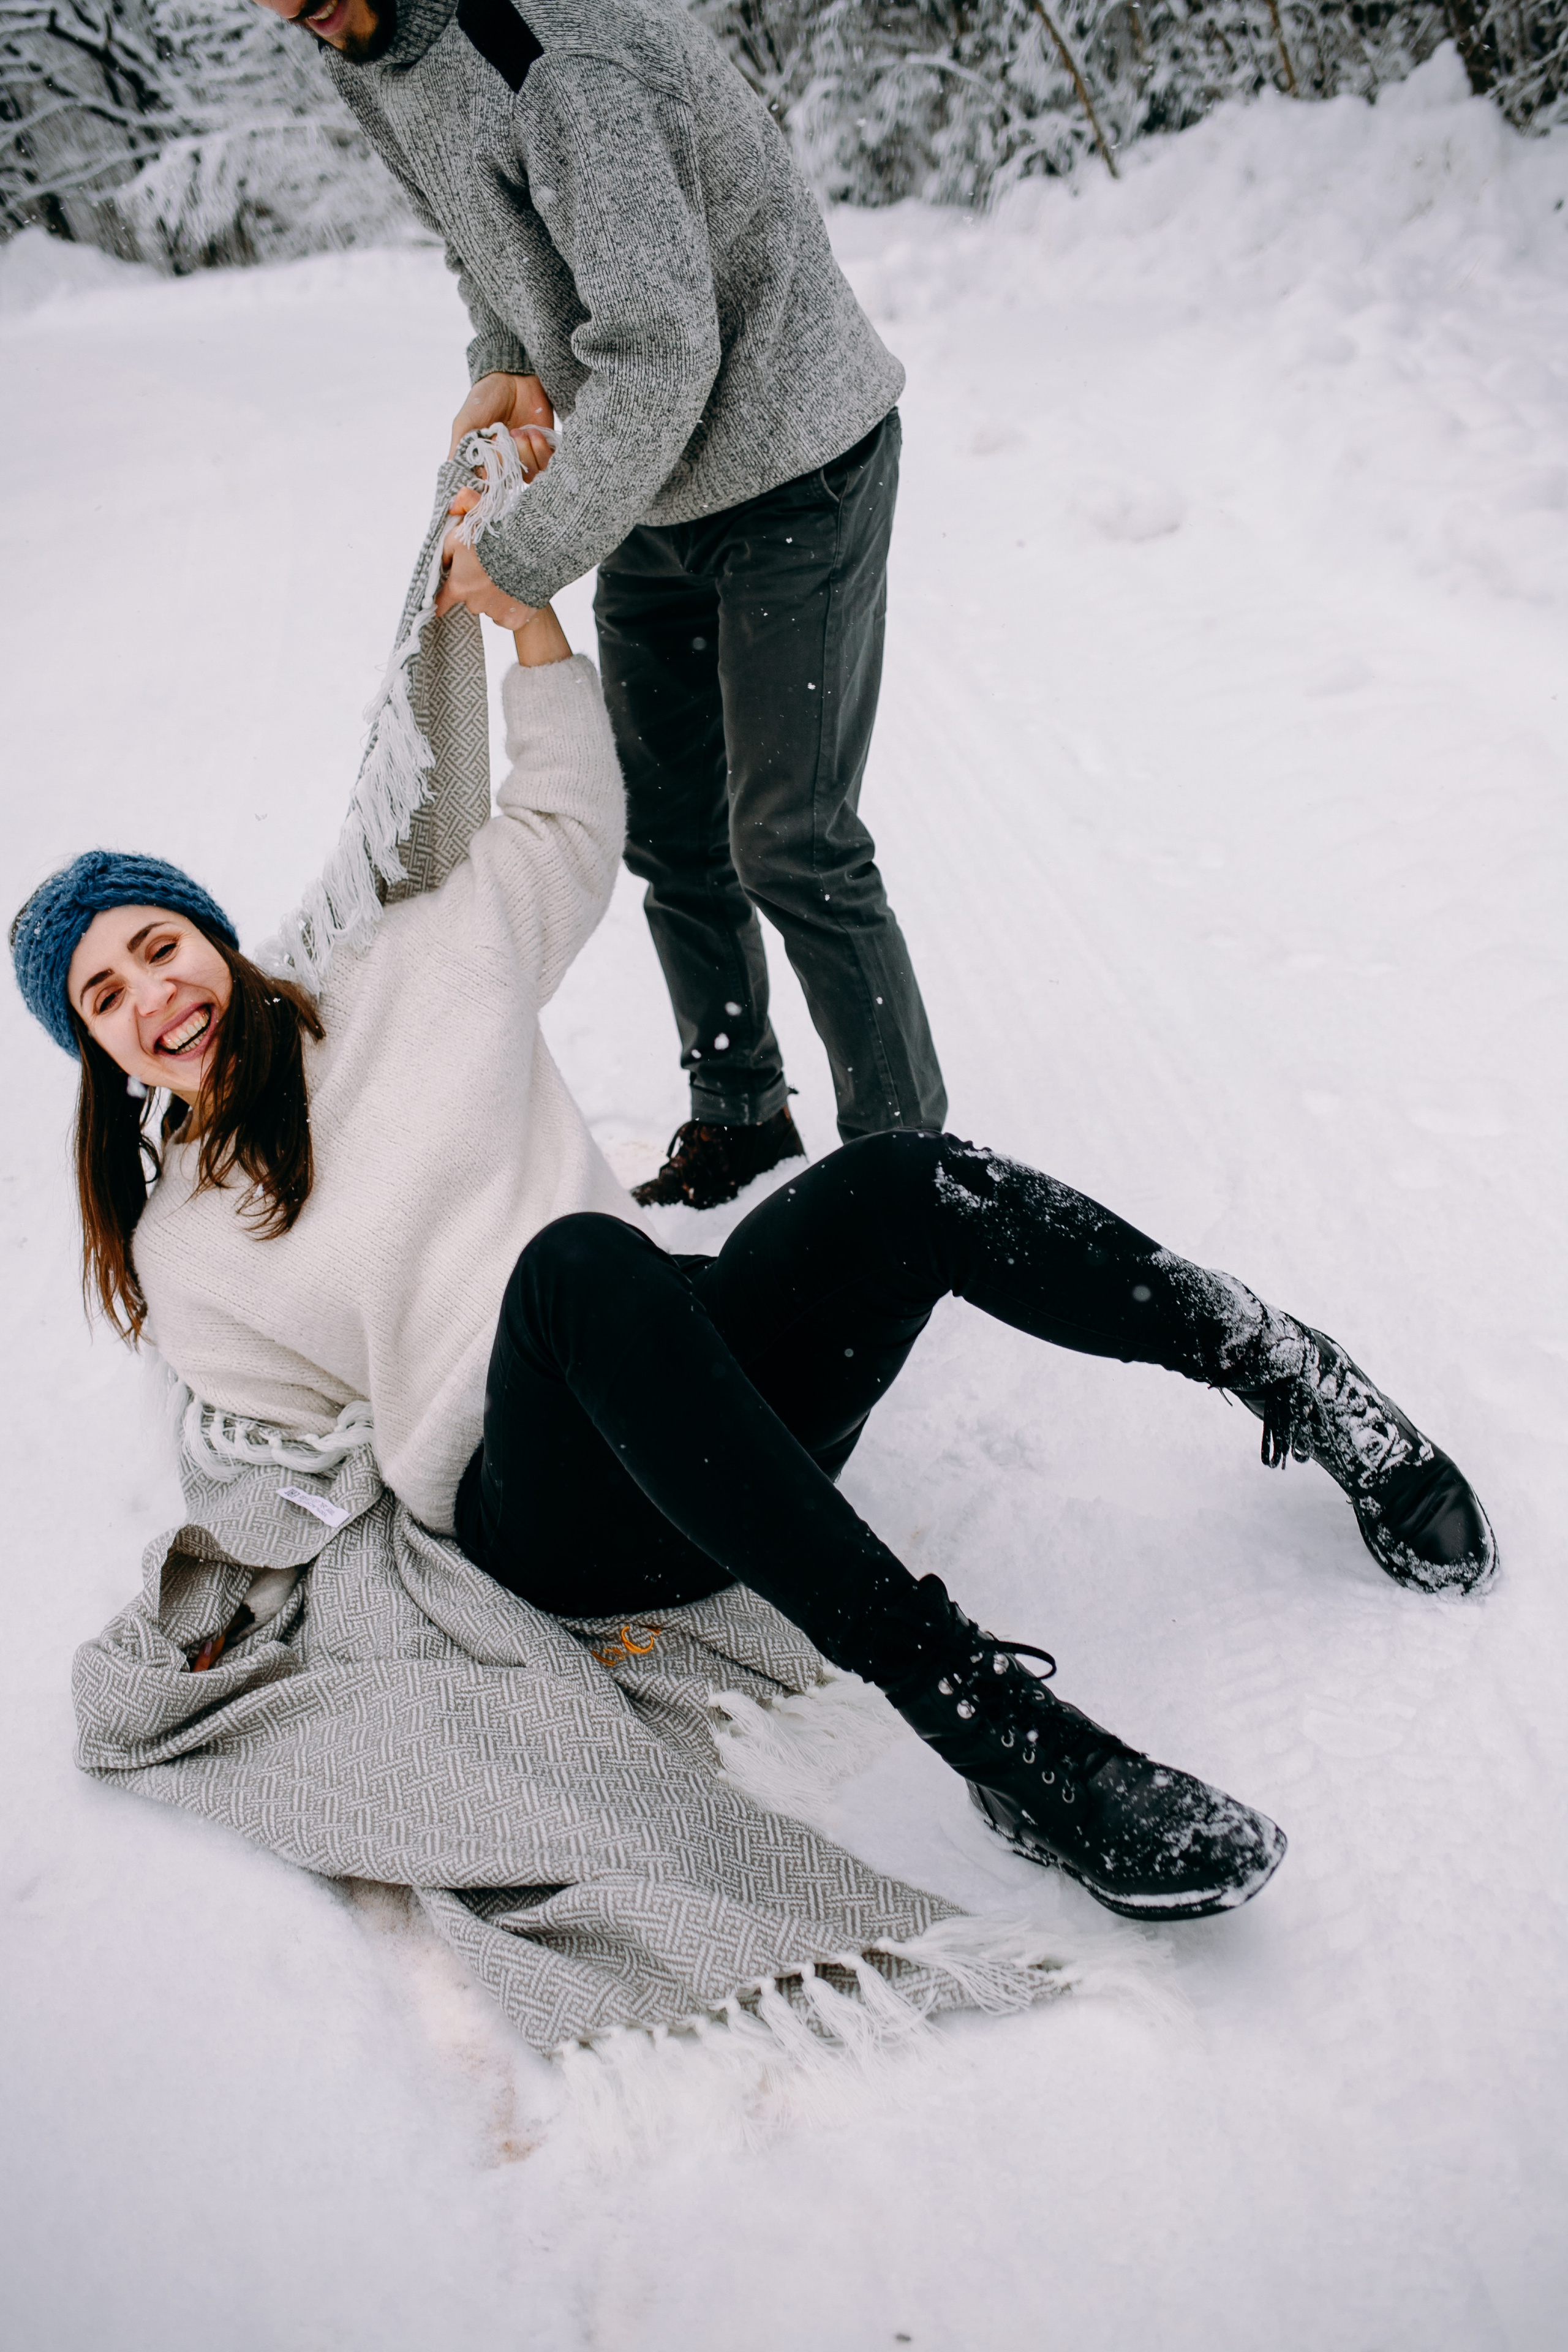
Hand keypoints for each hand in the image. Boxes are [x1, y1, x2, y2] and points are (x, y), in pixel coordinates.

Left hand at [436, 484, 540, 628]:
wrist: (536, 551)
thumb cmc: (499, 536)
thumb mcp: (470, 520)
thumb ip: (456, 517)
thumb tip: (451, 509)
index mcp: (459, 585)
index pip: (442, 602)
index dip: (440, 602)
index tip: (438, 607)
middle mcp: (475, 604)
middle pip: (471, 600)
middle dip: (477, 587)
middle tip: (491, 568)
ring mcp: (496, 614)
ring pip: (491, 607)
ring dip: (497, 595)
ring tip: (509, 575)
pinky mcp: (515, 620)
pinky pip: (509, 616)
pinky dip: (513, 606)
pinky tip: (520, 589)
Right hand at [449, 371, 555, 481]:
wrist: (513, 377)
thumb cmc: (485, 398)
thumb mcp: (466, 422)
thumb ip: (460, 448)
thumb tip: (452, 473)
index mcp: (485, 461)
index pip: (487, 486)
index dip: (489, 480)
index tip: (489, 466)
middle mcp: (506, 463)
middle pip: (509, 481)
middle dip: (507, 459)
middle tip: (504, 435)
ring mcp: (525, 457)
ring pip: (530, 475)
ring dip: (525, 452)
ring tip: (520, 432)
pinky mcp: (543, 449)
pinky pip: (547, 464)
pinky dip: (541, 449)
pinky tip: (534, 432)